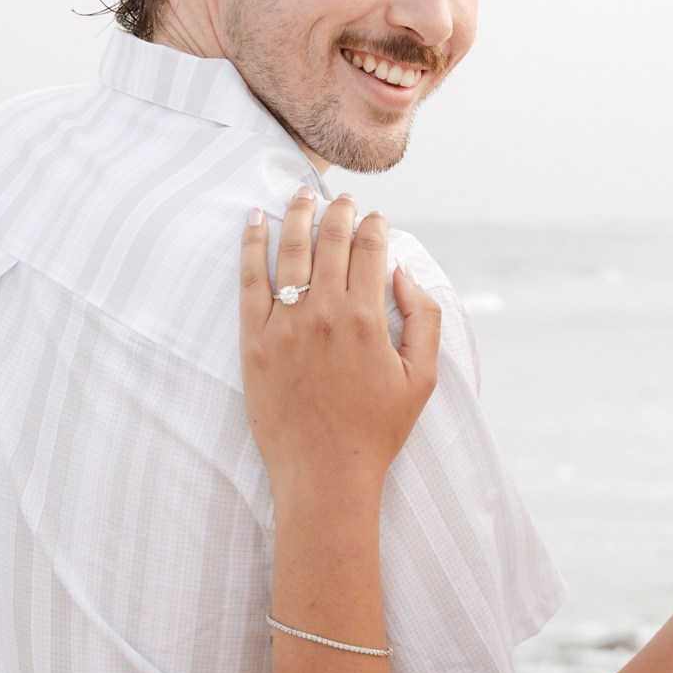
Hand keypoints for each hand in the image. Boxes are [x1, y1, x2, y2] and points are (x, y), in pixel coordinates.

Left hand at [240, 190, 440, 492]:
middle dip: (339, 211)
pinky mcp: (254, 342)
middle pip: (331, 240)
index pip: (370, 248)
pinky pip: (249, 281)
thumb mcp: (422, 378)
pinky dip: (250, 245)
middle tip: (342, 199)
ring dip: (297, 215)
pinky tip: (254, 220)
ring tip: (300, 195)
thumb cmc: (377, 431)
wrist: (324, 476)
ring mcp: (285, 326)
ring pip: (289, 251)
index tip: (376, 217)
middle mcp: (324, 313)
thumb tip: (404, 273)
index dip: (375, 224)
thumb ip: (423, 319)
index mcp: (366, 319)